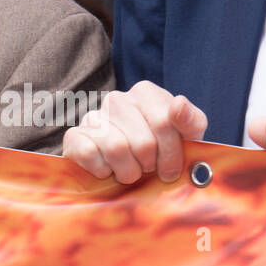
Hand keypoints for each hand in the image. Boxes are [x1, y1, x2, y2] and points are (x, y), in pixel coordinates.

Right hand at [62, 80, 207, 183]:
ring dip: (128, 172)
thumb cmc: (161, 150)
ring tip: (130, 171)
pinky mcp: (74, 136)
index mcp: (145, 93)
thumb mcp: (187, 136)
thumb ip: (191, 120)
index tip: (171, 169)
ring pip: (117, 149)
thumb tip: (178, 104)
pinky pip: (90, 154)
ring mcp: (93, 116)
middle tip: (148, 170)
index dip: (171, 154)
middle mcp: (117, 99)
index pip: (164, 123)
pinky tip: (108, 169)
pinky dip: (103, 171)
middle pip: (143, 143)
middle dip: (150, 166)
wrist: (128, 168)